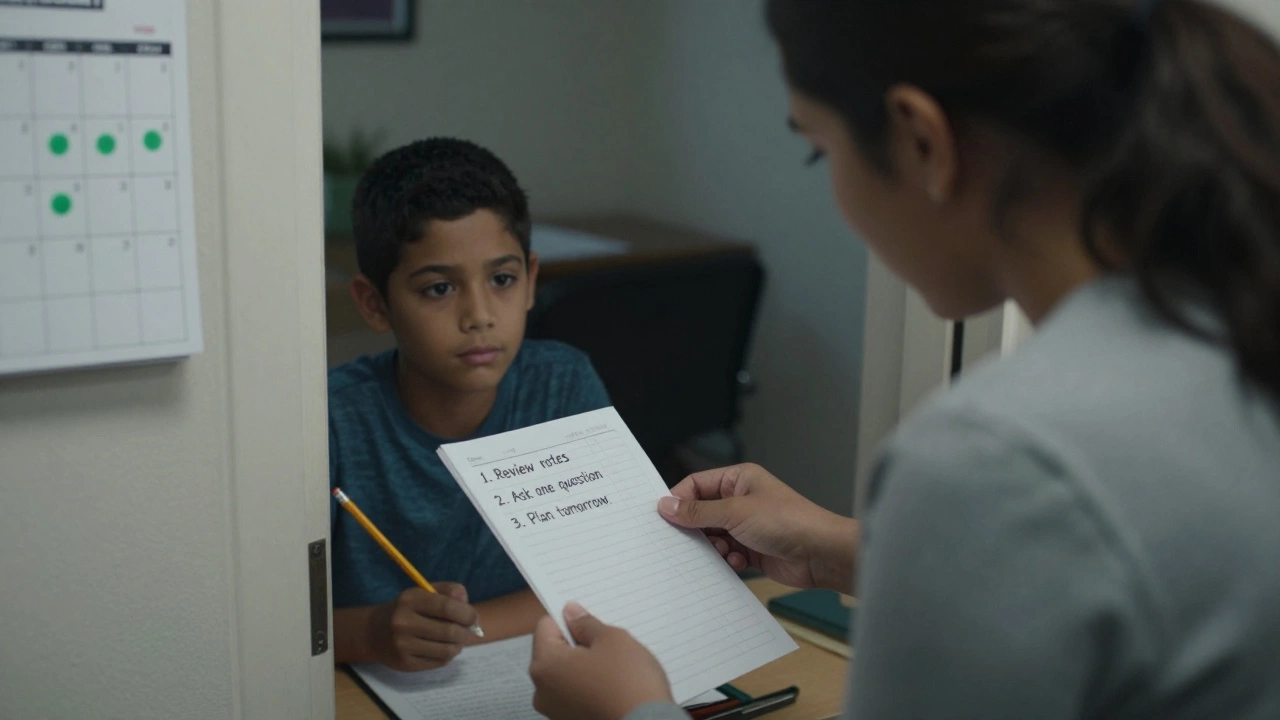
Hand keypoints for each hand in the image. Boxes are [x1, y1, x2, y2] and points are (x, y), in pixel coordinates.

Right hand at [367, 583, 478, 671]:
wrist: (373, 632)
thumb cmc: (406, 609)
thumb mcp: (423, 593)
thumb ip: (448, 591)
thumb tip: (466, 601)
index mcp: (410, 600)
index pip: (446, 607)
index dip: (467, 614)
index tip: (473, 618)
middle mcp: (404, 622)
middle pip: (449, 631)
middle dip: (465, 632)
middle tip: (466, 631)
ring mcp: (403, 645)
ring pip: (446, 650)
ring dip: (458, 646)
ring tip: (455, 641)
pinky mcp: (405, 663)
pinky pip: (438, 662)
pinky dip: (447, 656)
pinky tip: (441, 648)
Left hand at [529, 603, 672, 719]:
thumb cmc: (629, 684)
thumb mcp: (612, 639)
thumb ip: (586, 623)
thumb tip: (571, 613)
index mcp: (544, 665)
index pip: (546, 626)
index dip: (568, 619)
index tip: (589, 621)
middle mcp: (541, 691)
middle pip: (554, 652)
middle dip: (578, 644)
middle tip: (608, 644)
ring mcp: (555, 710)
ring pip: (566, 673)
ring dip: (585, 665)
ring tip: (615, 667)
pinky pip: (576, 693)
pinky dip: (591, 686)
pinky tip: (614, 686)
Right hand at [658, 463, 858, 592]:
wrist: (821, 554)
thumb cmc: (788, 521)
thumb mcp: (736, 512)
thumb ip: (698, 512)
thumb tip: (667, 506)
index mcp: (738, 479)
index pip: (697, 485)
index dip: (679, 500)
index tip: (663, 517)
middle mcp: (741, 500)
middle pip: (702, 513)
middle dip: (695, 528)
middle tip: (684, 541)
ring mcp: (746, 526)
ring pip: (712, 536)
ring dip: (713, 547)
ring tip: (725, 550)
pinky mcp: (752, 549)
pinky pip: (726, 554)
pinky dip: (728, 559)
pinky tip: (739, 560)